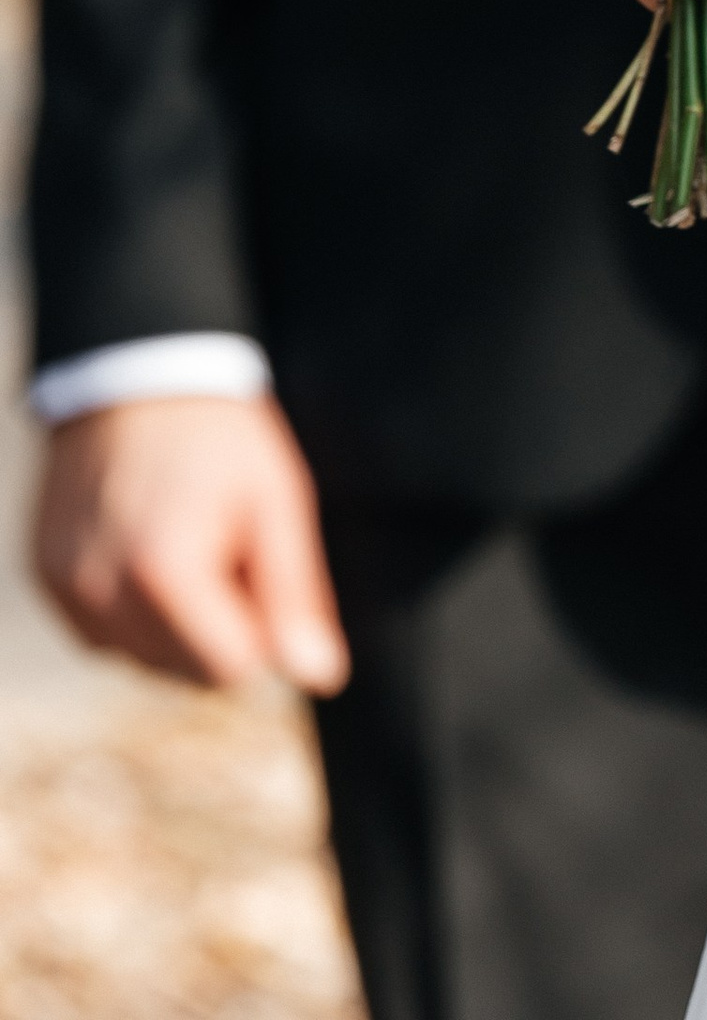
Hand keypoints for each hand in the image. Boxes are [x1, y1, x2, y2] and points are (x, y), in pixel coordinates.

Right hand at [35, 396, 349, 693]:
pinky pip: (101, 634)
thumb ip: (295, 594)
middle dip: (215, 625)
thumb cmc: (219, 437)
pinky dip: (130, 607)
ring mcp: (64, 590)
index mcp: (163, 575)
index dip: (256, 625)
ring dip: (172, 621)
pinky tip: (144, 543)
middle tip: (219, 542)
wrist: (137, 372)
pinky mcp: (44, 580)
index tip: (253, 563)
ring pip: (141, 659)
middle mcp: (99, 593)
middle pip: (182, 674)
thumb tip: (321, 676)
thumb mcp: (276, 501)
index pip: (228, 671)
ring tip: (182, 538)